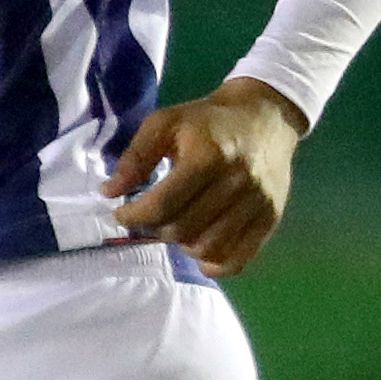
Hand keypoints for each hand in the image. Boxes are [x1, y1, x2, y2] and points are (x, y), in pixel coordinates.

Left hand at [106, 77, 307, 277]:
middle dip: (157, 229)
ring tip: (178, 229)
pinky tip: (201, 251)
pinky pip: (239, 258)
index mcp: (208, 155)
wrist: (264, 116)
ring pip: (209, 248)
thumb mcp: (165, 123)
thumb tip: (109, 192)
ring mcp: (257, 203)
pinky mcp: (271, 218)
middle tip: (152, 219)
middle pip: (184, 229)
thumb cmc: (207, 121)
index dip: (135, 216)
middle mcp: (237, 181)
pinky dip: (215, 263)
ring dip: (184, 246)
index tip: (123, 213)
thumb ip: (135, 157)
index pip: (164, 203)